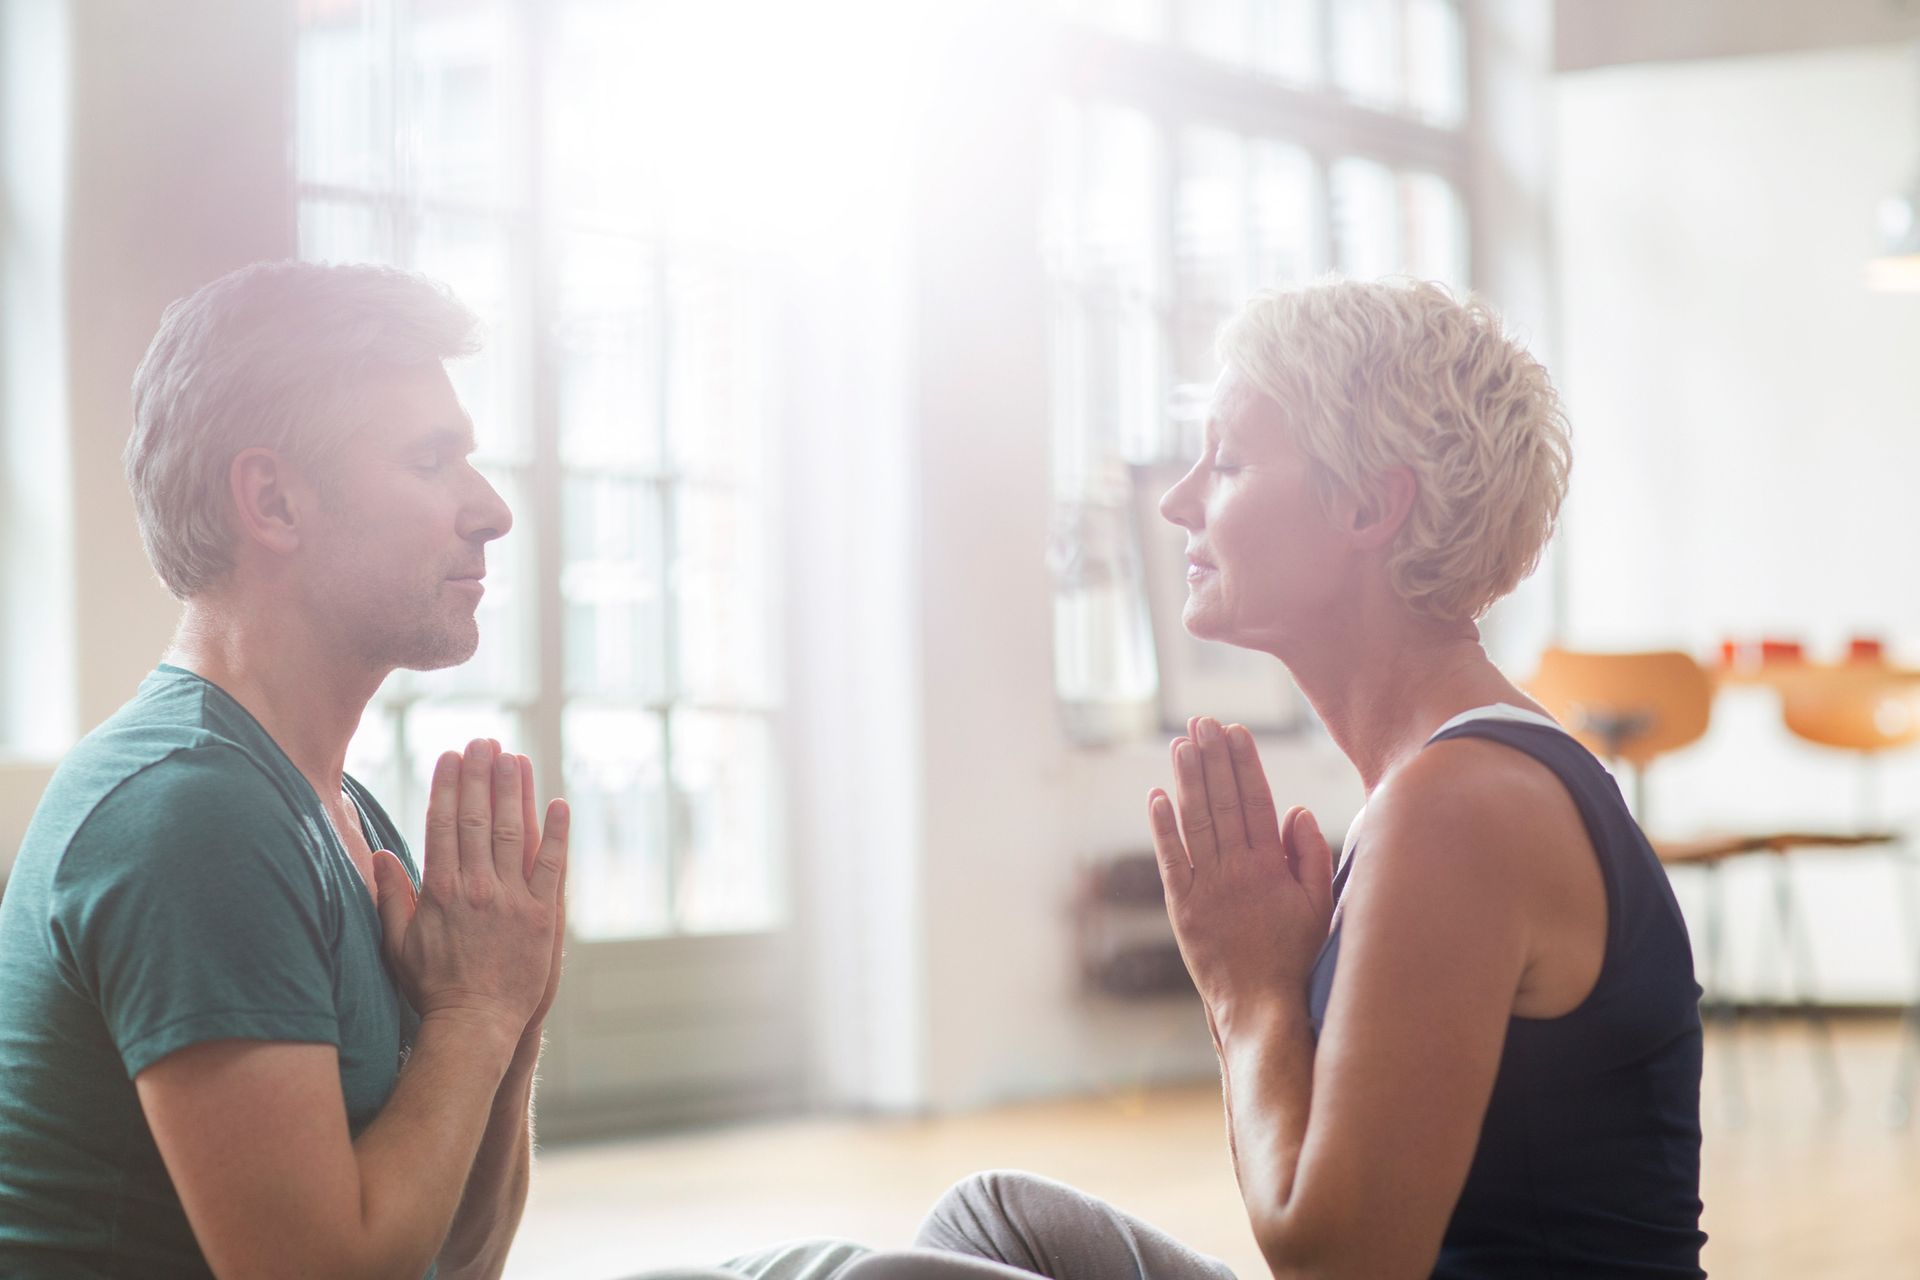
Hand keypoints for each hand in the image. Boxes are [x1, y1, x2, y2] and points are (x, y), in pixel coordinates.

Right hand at [371, 739, 569, 1048]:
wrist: (475, 1024)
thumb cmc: (432, 987)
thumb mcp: (398, 943)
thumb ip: (391, 896)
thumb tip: (380, 854)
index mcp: (440, 890)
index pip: (443, 824)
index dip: (447, 785)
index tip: (450, 756)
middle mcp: (477, 887)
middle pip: (479, 818)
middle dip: (480, 775)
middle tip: (484, 741)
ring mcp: (512, 899)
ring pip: (516, 832)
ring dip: (515, 791)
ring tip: (515, 757)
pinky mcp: (543, 915)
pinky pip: (552, 866)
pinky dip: (558, 833)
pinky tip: (559, 803)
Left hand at [1147, 717, 1333, 1038]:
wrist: (1259, 1006)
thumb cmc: (1295, 956)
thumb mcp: (1319, 905)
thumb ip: (1310, 854)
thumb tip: (1296, 809)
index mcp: (1271, 866)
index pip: (1256, 800)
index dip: (1244, 762)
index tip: (1236, 730)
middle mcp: (1235, 870)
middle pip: (1222, 802)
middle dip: (1212, 758)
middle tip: (1201, 722)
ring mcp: (1205, 887)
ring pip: (1194, 822)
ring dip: (1186, 780)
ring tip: (1181, 744)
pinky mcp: (1181, 907)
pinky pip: (1170, 858)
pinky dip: (1162, 825)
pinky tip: (1157, 796)